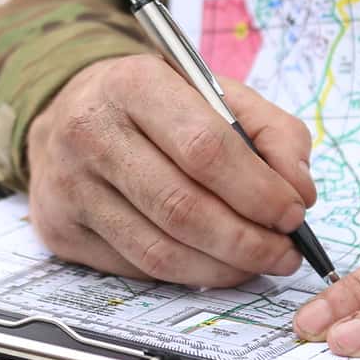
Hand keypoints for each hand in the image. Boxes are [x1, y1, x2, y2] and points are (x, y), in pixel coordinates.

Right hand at [26, 55, 316, 286]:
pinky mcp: (60, 229)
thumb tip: (299, 191)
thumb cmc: (155, 105)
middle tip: (285, 252)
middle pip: (182, 207)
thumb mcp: (215, 94)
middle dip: (247, 240)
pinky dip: (188, 275)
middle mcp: (90, 133)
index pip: (205, 148)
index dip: (257, 190)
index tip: (294, 212)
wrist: (67, 114)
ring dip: (223, 267)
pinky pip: (137, 267)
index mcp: (134, 84)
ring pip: (160, 249)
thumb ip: (271, 132)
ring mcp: (69, 186)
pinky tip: (216, 265)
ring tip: (260, 262)